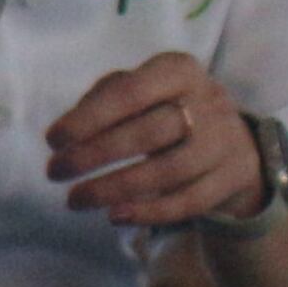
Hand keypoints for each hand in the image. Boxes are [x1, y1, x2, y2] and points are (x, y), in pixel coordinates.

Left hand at [46, 54, 265, 227]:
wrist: (231, 139)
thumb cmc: (164, 108)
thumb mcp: (139, 90)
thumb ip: (103, 99)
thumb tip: (68, 130)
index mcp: (178, 71)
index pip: (130, 92)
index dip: (88, 118)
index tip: (52, 141)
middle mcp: (209, 102)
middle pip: (150, 132)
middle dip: (95, 155)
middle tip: (54, 172)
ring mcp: (226, 141)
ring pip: (170, 171)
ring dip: (116, 188)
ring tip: (75, 199)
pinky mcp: (234, 177)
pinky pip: (190, 201)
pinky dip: (150, 212)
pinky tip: (115, 216)